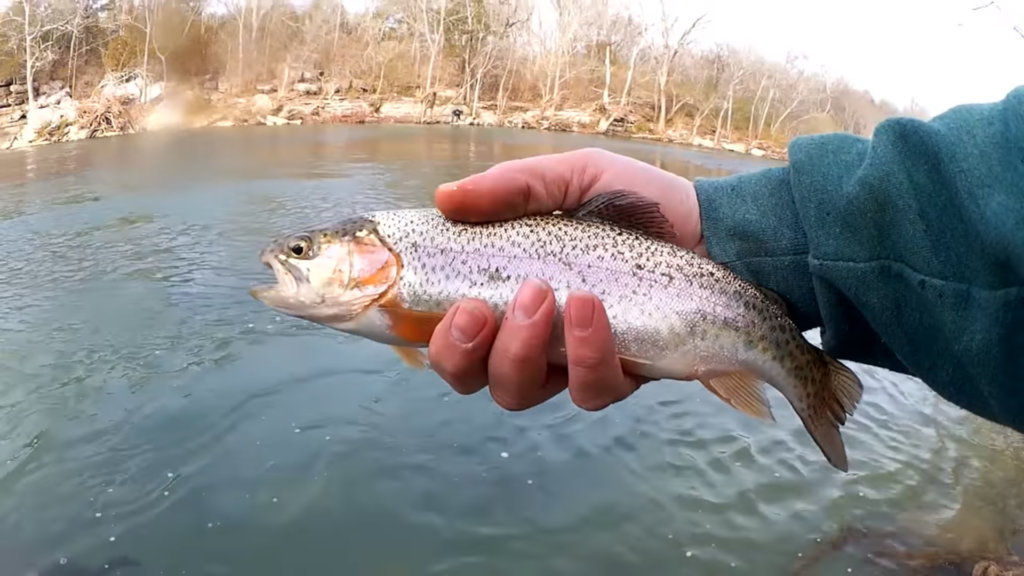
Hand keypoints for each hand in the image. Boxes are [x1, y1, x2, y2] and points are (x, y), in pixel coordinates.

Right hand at [427, 147, 702, 411]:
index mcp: (506, 292)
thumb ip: (512, 188)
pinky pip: (589, 389)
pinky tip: (594, 307)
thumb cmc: (638, 204)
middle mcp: (530, 338)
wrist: (716, 229)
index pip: (446, 330)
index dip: (427, 330)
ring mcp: (571, 362)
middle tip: (478, 308)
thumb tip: (445, 199)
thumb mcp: (573, 179)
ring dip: (518, 349)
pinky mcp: (619, 376)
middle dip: (460, 351)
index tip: (428, 299)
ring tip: (545, 294)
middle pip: (469, 377)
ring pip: (517, 392)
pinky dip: (585, 350)